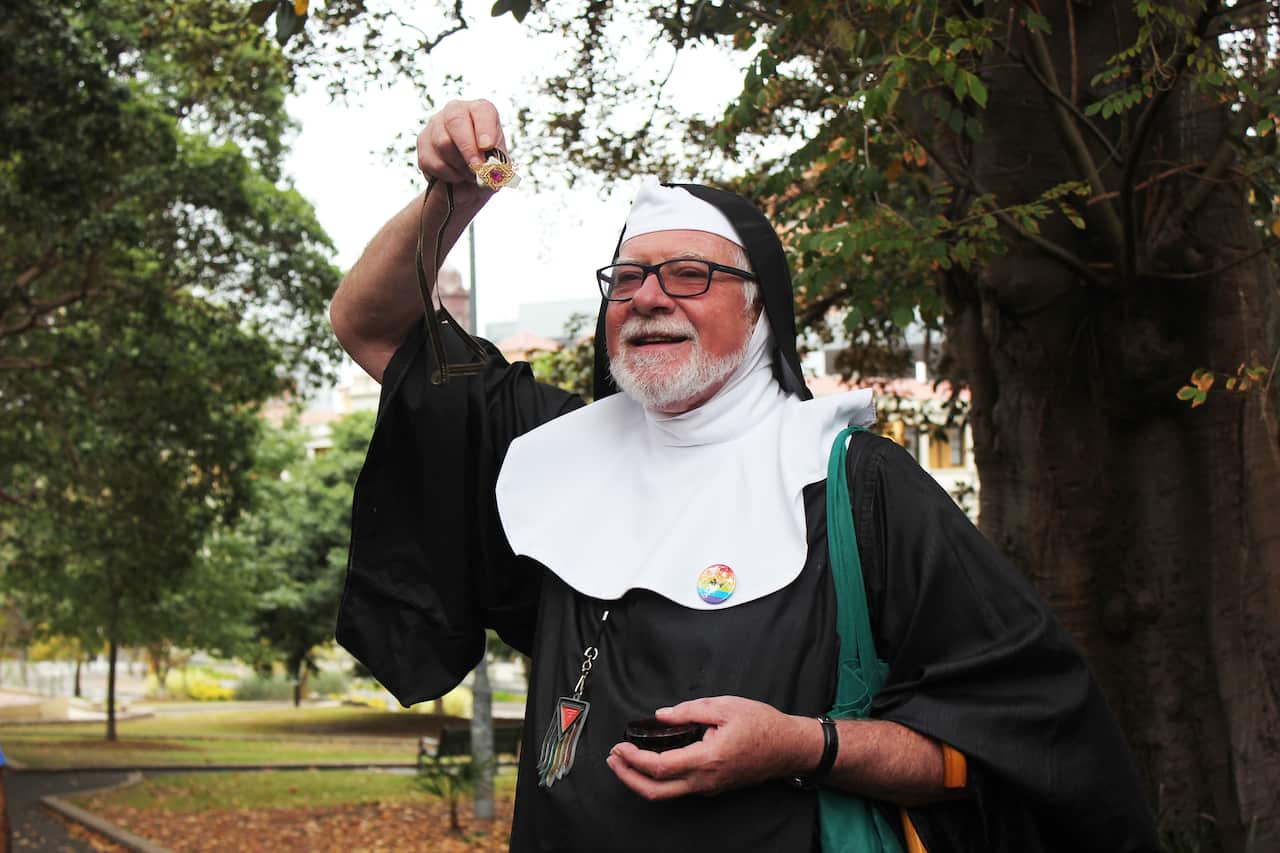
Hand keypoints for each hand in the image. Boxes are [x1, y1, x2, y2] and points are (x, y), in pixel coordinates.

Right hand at [416, 99, 508, 184]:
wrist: (466, 184)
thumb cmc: (486, 168)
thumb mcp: (499, 167)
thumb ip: (496, 167)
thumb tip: (488, 169)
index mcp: (480, 111)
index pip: (482, 110)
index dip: (484, 128)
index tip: (487, 147)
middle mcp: (455, 111)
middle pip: (455, 121)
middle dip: (467, 148)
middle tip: (477, 168)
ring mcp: (435, 124)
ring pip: (442, 143)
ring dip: (458, 165)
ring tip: (469, 173)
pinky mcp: (422, 142)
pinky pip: (431, 160)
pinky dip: (447, 174)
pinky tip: (455, 175)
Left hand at [606, 696, 817, 799]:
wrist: (788, 747)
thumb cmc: (761, 724)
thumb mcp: (725, 706)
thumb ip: (689, 711)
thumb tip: (661, 715)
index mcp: (707, 759)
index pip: (660, 767)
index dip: (634, 760)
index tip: (619, 747)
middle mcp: (706, 780)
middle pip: (656, 791)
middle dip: (628, 777)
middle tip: (612, 760)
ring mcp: (710, 787)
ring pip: (667, 794)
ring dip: (641, 780)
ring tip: (625, 761)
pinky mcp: (713, 787)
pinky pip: (680, 788)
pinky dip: (659, 779)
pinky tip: (651, 762)